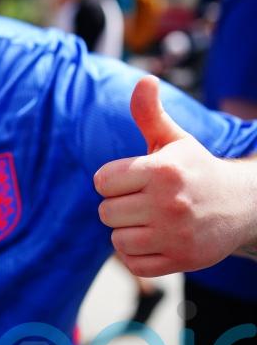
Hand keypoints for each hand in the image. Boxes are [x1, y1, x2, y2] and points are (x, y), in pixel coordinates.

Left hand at [94, 76, 252, 275]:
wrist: (242, 205)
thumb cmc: (194, 168)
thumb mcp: (173, 139)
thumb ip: (149, 113)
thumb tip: (144, 79)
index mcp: (162, 170)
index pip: (102, 182)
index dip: (112, 181)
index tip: (132, 179)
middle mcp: (170, 203)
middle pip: (106, 213)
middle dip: (119, 206)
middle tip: (142, 201)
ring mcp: (177, 234)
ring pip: (118, 241)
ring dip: (127, 232)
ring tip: (149, 221)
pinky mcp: (182, 260)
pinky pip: (134, 264)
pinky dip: (138, 255)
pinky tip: (155, 240)